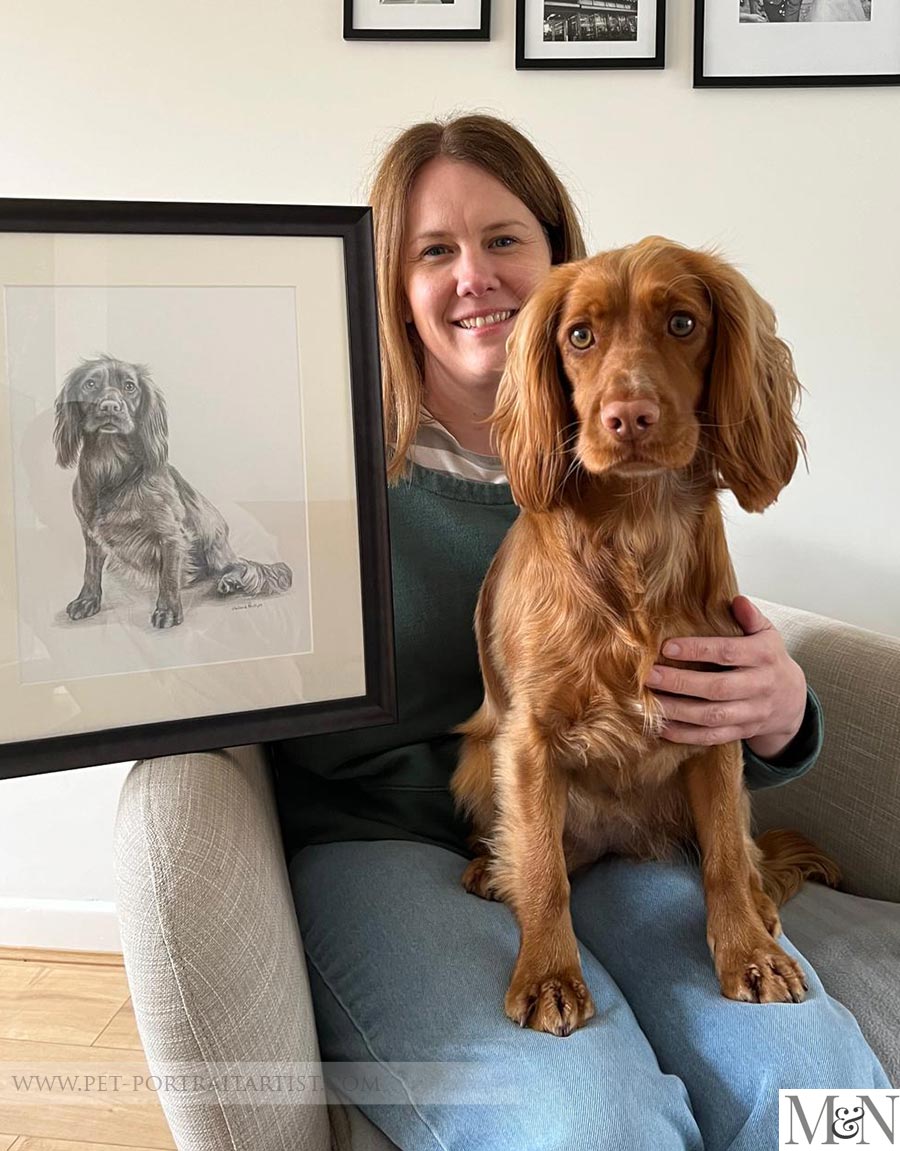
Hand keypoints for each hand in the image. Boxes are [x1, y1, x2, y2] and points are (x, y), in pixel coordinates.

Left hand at [646, 596, 807, 759]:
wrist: (791, 700)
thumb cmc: (768, 659)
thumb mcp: (767, 634)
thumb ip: (751, 618)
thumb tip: (738, 600)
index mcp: (764, 656)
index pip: (728, 652)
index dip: (697, 650)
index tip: (667, 647)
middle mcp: (760, 686)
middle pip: (717, 688)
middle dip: (681, 683)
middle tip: (650, 676)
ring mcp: (752, 713)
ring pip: (713, 716)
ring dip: (678, 711)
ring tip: (650, 702)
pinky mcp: (742, 732)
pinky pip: (712, 737)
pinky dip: (686, 734)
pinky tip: (661, 726)